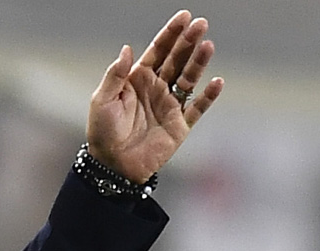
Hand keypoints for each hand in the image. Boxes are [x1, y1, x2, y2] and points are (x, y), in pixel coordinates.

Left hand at [86, 10, 223, 182]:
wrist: (112, 165)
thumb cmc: (103, 132)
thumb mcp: (103, 100)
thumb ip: (115, 75)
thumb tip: (127, 48)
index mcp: (138, 79)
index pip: (158, 51)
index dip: (170, 34)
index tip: (184, 16)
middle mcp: (156, 88)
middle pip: (176, 60)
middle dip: (188, 42)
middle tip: (201, 24)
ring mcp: (170, 106)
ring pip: (188, 79)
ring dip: (199, 63)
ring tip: (207, 46)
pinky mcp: (179, 126)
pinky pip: (197, 108)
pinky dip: (207, 97)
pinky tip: (216, 81)